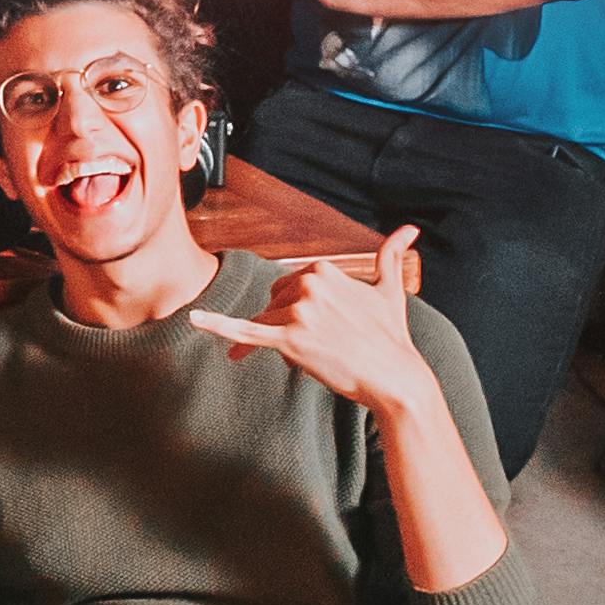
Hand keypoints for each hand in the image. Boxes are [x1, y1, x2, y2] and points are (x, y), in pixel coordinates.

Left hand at [194, 235, 434, 418]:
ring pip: (268, 326)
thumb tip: (410, 228)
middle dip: (289, 326)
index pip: (288, 288)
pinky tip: (194, 320)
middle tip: (328, 345)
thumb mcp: (389, 289)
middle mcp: (308, 283)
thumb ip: (390, 255)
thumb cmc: (391, 336)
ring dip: (284, 344)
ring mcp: (297, 311)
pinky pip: (246, 332)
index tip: (321, 329)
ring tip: (322, 355)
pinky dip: (217, 326)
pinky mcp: (289, 339)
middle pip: (273, 305)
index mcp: (322, 269)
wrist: (395, 376)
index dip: (298, 311)